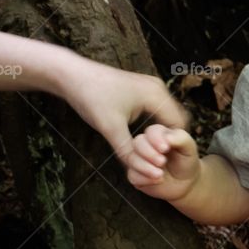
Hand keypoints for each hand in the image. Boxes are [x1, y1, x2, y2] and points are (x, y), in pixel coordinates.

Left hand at [57, 57, 187, 166]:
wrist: (70, 74)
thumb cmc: (91, 97)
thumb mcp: (110, 129)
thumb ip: (130, 152)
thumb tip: (148, 174)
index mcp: (157, 95)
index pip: (179, 127)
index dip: (171, 147)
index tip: (159, 162)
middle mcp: (159, 88)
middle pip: (175, 121)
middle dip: (167, 141)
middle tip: (154, 159)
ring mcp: (151, 87)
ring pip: (166, 116)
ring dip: (160, 133)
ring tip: (148, 150)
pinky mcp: (142, 89)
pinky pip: (157, 110)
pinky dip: (153, 125)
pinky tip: (141, 137)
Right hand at [127, 124, 200, 200]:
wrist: (185, 182)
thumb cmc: (187, 161)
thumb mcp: (190, 148)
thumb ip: (181, 138)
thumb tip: (167, 137)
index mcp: (159, 134)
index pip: (151, 131)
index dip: (155, 139)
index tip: (165, 149)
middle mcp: (146, 145)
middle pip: (137, 143)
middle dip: (149, 153)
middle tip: (162, 162)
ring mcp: (139, 159)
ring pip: (132, 159)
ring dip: (145, 167)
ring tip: (160, 174)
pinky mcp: (135, 174)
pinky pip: (132, 175)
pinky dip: (144, 179)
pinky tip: (157, 181)